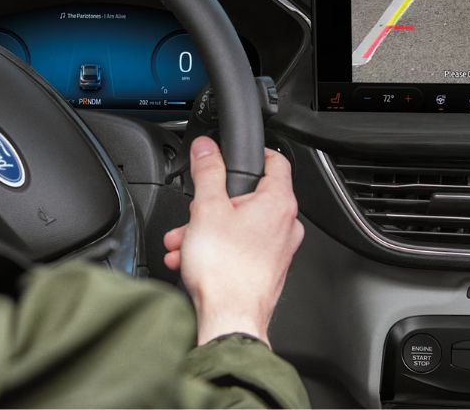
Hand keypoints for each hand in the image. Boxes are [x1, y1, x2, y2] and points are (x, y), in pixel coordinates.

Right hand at [163, 137, 303, 346]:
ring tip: (183, 244)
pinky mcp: (267, 271)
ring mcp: (279, 250)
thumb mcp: (207, 208)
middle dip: (212, 206)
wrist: (230, 319)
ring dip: (207, 231)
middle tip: (191, 216)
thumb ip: (207, 172)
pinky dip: (216, 251)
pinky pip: (240, 250)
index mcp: (279, 202)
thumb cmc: (225, 271)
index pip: (275, 161)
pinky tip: (190, 260)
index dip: (254, 154)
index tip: (234, 155)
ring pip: (239, 227)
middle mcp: (286, 225)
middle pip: (248, 199)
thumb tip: (206, 149)